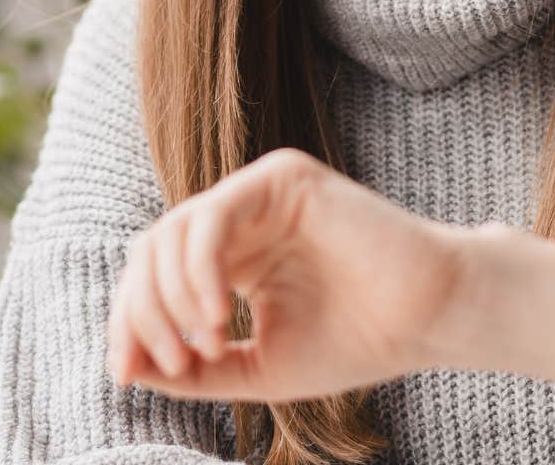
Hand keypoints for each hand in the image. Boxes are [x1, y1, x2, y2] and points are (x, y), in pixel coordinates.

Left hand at [106, 147, 468, 402]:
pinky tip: (220, 314)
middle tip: (170, 364)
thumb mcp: (257, 367)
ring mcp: (259, 195)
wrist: (428, 319)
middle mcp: (239, 220)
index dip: (129, 323)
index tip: (127, 375)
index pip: (153, 278)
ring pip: (171, 231)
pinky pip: (211, 215)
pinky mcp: (282, 178)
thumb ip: (194, 369)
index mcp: (231, 257)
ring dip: (171, 296)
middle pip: (150, 253)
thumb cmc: (357, 341)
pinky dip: (199, 268)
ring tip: (208, 343)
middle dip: (143, 312)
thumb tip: (126, 368)